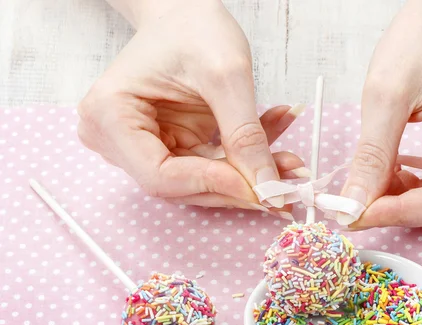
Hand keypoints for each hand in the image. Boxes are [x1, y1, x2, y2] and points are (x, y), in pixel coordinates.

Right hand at [78, 0, 304, 214]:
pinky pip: (210, 166)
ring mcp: (142, 146)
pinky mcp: (169, 146)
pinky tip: (275, 136)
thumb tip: (268, 189)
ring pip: (201, 181)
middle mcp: (116, 139)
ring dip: (247, 175)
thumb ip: (245, 135)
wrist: (186, 13)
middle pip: (181, 185)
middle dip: (237, 186)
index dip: (213, 186)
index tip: (260, 188)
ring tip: (289, 161)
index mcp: (110, 116)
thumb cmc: (193, 28)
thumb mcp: (226, 76)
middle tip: (284, 184)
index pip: (161, 176)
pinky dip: (244, 157)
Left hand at [339, 0, 421, 232]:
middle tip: (359, 200)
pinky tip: (396, 172)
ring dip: (409, 202)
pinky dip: (420, 190)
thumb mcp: (387, 93)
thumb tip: (352, 205)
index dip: (400, 214)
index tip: (357, 215)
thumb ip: (371, 155)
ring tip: (377, 177)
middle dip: (402, 210)